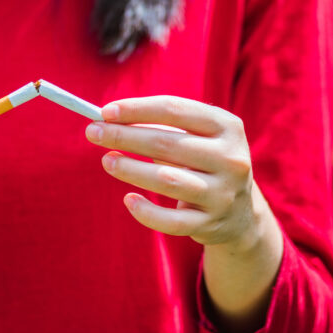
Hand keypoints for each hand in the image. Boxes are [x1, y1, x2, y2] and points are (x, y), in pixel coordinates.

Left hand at [84, 95, 263, 249]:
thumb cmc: (202, 161)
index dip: (137, 109)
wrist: (239, 212)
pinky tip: (128, 200)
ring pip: (167, 180)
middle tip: (93, 133)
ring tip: (107, 161)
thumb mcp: (195, 136)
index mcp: (227, 127)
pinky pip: (171, 220)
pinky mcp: (211, 224)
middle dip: (124, 136)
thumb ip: (158, 124)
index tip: (105, 111)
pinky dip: (146, 211)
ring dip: (130, 169)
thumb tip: (108, 119)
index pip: (175, 110)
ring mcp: (223, 193)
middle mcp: (230, 159)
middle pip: (167, 143)